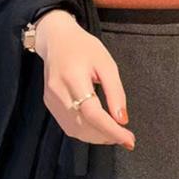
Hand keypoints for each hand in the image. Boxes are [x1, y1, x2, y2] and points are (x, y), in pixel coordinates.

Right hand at [33, 10, 135, 150]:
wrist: (57, 39)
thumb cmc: (84, 47)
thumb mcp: (106, 63)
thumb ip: (115, 92)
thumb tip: (122, 119)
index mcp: (73, 77)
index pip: (92, 113)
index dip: (111, 130)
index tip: (129, 139)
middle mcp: (58, 92)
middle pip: (83, 125)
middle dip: (107, 136)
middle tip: (126, 137)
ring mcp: (51, 100)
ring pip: (75, 130)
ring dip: (96, 137)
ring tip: (115, 134)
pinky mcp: (49, 104)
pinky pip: (68, 125)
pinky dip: (85, 132)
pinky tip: (98, 128)